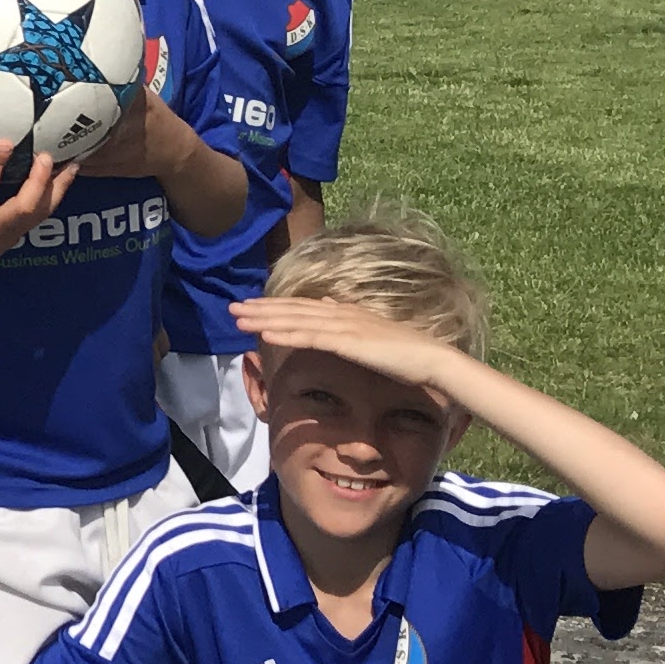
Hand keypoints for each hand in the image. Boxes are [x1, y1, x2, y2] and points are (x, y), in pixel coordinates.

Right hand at [0, 139, 77, 282]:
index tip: (7, 141)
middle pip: (26, 206)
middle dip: (40, 181)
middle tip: (46, 155)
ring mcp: (6, 235)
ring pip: (40, 214)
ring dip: (57, 190)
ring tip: (72, 166)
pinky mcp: (12, 239)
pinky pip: (38, 218)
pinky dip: (51, 199)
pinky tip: (61, 182)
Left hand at [226, 293, 468, 394]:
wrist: (431, 360)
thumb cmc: (405, 353)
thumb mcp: (371, 332)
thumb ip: (347, 319)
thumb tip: (326, 304)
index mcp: (346, 313)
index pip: (303, 307)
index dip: (276, 306)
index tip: (252, 306)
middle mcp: (341, 314)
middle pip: (293, 309)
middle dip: (261, 309)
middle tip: (232, 308)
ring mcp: (344, 326)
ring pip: (295, 320)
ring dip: (265, 318)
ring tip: (238, 317)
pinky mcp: (348, 342)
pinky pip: (310, 337)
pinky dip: (286, 333)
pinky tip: (266, 334)